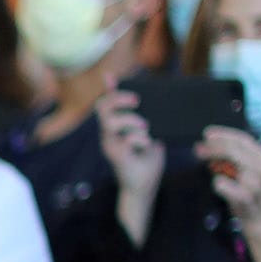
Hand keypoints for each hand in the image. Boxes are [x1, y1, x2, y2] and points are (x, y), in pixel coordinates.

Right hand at [97, 89, 165, 243]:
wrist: (145, 185)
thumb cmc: (148, 158)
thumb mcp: (149, 132)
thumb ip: (148, 117)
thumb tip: (158, 99)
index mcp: (115, 125)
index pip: (106, 102)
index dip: (109, 88)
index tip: (112, 76)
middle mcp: (109, 133)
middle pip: (102, 107)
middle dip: (118, 98)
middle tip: (137, 100)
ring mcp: (111, 145)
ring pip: (110, 122)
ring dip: (129, 120)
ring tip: (145, 126)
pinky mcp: (117, 157)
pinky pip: (124, 141)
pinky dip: (138, 138)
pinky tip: (148, 142)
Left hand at [197, 126, 260, 217]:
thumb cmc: (254, 197)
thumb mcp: (250, 174)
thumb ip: (235, 160)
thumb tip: (210, 148)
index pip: (243, 139)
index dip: (224, 134)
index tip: (207, 133)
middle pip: (233, 149)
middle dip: (213, 146)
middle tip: (197, 147)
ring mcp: (255, 182)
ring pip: (229, 162)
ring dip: (213, 161)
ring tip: (202, 160)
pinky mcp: (245, 197)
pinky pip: (222, 184)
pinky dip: (217, 183)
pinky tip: (217, 184)